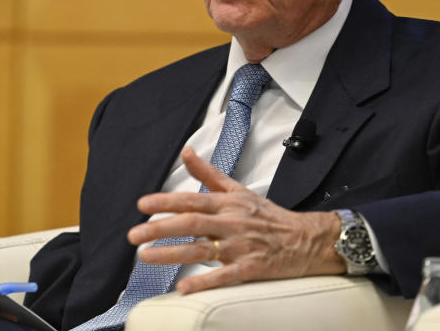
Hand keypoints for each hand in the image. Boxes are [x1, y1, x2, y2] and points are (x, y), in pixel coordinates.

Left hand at [127, 146, 346, 293]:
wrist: (305, 239)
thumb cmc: (268, 215)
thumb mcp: (239, 189)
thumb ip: (208, 173)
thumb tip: (186, 151)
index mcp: (228, 203)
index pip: (192, 200)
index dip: (166, 202)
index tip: (142, 205)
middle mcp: (231, 222)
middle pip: (191, 223)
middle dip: (160, 228)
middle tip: (134, 235)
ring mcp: (240, 246)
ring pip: (201, 249)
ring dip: (171, 253)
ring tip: (145, 257)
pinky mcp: (251, 268)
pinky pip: (224, 276)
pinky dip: (204, 282)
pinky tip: (183, 287)